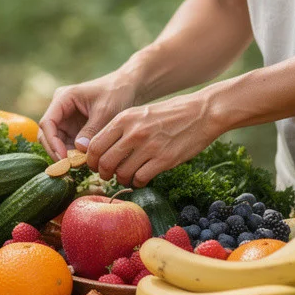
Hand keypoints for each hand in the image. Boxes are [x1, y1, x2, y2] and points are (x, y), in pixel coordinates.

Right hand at [37, 72, 140, 159]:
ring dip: (65, 155)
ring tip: (78, 166)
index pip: (47, 123)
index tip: (63, 157)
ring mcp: (66, 120)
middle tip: (67, 167)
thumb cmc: (116, 93)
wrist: (128, 88)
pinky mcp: (74, 129)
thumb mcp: (105, 110)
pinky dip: (73, 155)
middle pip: (47, 134)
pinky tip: (83, 163)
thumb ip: (92, 129)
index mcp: (63, 99)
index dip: (52, 142)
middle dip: (55, 151)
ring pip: (57, 142)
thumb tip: (78, 149)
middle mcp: (60, 110)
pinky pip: (68, 145)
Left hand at [85, 91, 219, 187]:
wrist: (202, 112)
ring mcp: (149, 147)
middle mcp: (133, 133)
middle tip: (108, 175)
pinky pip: (140, 178)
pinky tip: (141, 178)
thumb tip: (100, 150)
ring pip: (121, 173)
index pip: (94, 146)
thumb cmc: (169, 114)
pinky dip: (138, 182)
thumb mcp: (139, 113)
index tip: (96, 165)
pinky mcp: (164, 159)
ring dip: (121, 179)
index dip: (92, 160)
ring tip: (126, 176)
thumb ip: (120, 129)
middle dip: (103, 173)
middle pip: (105, 162)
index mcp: (123, 119)